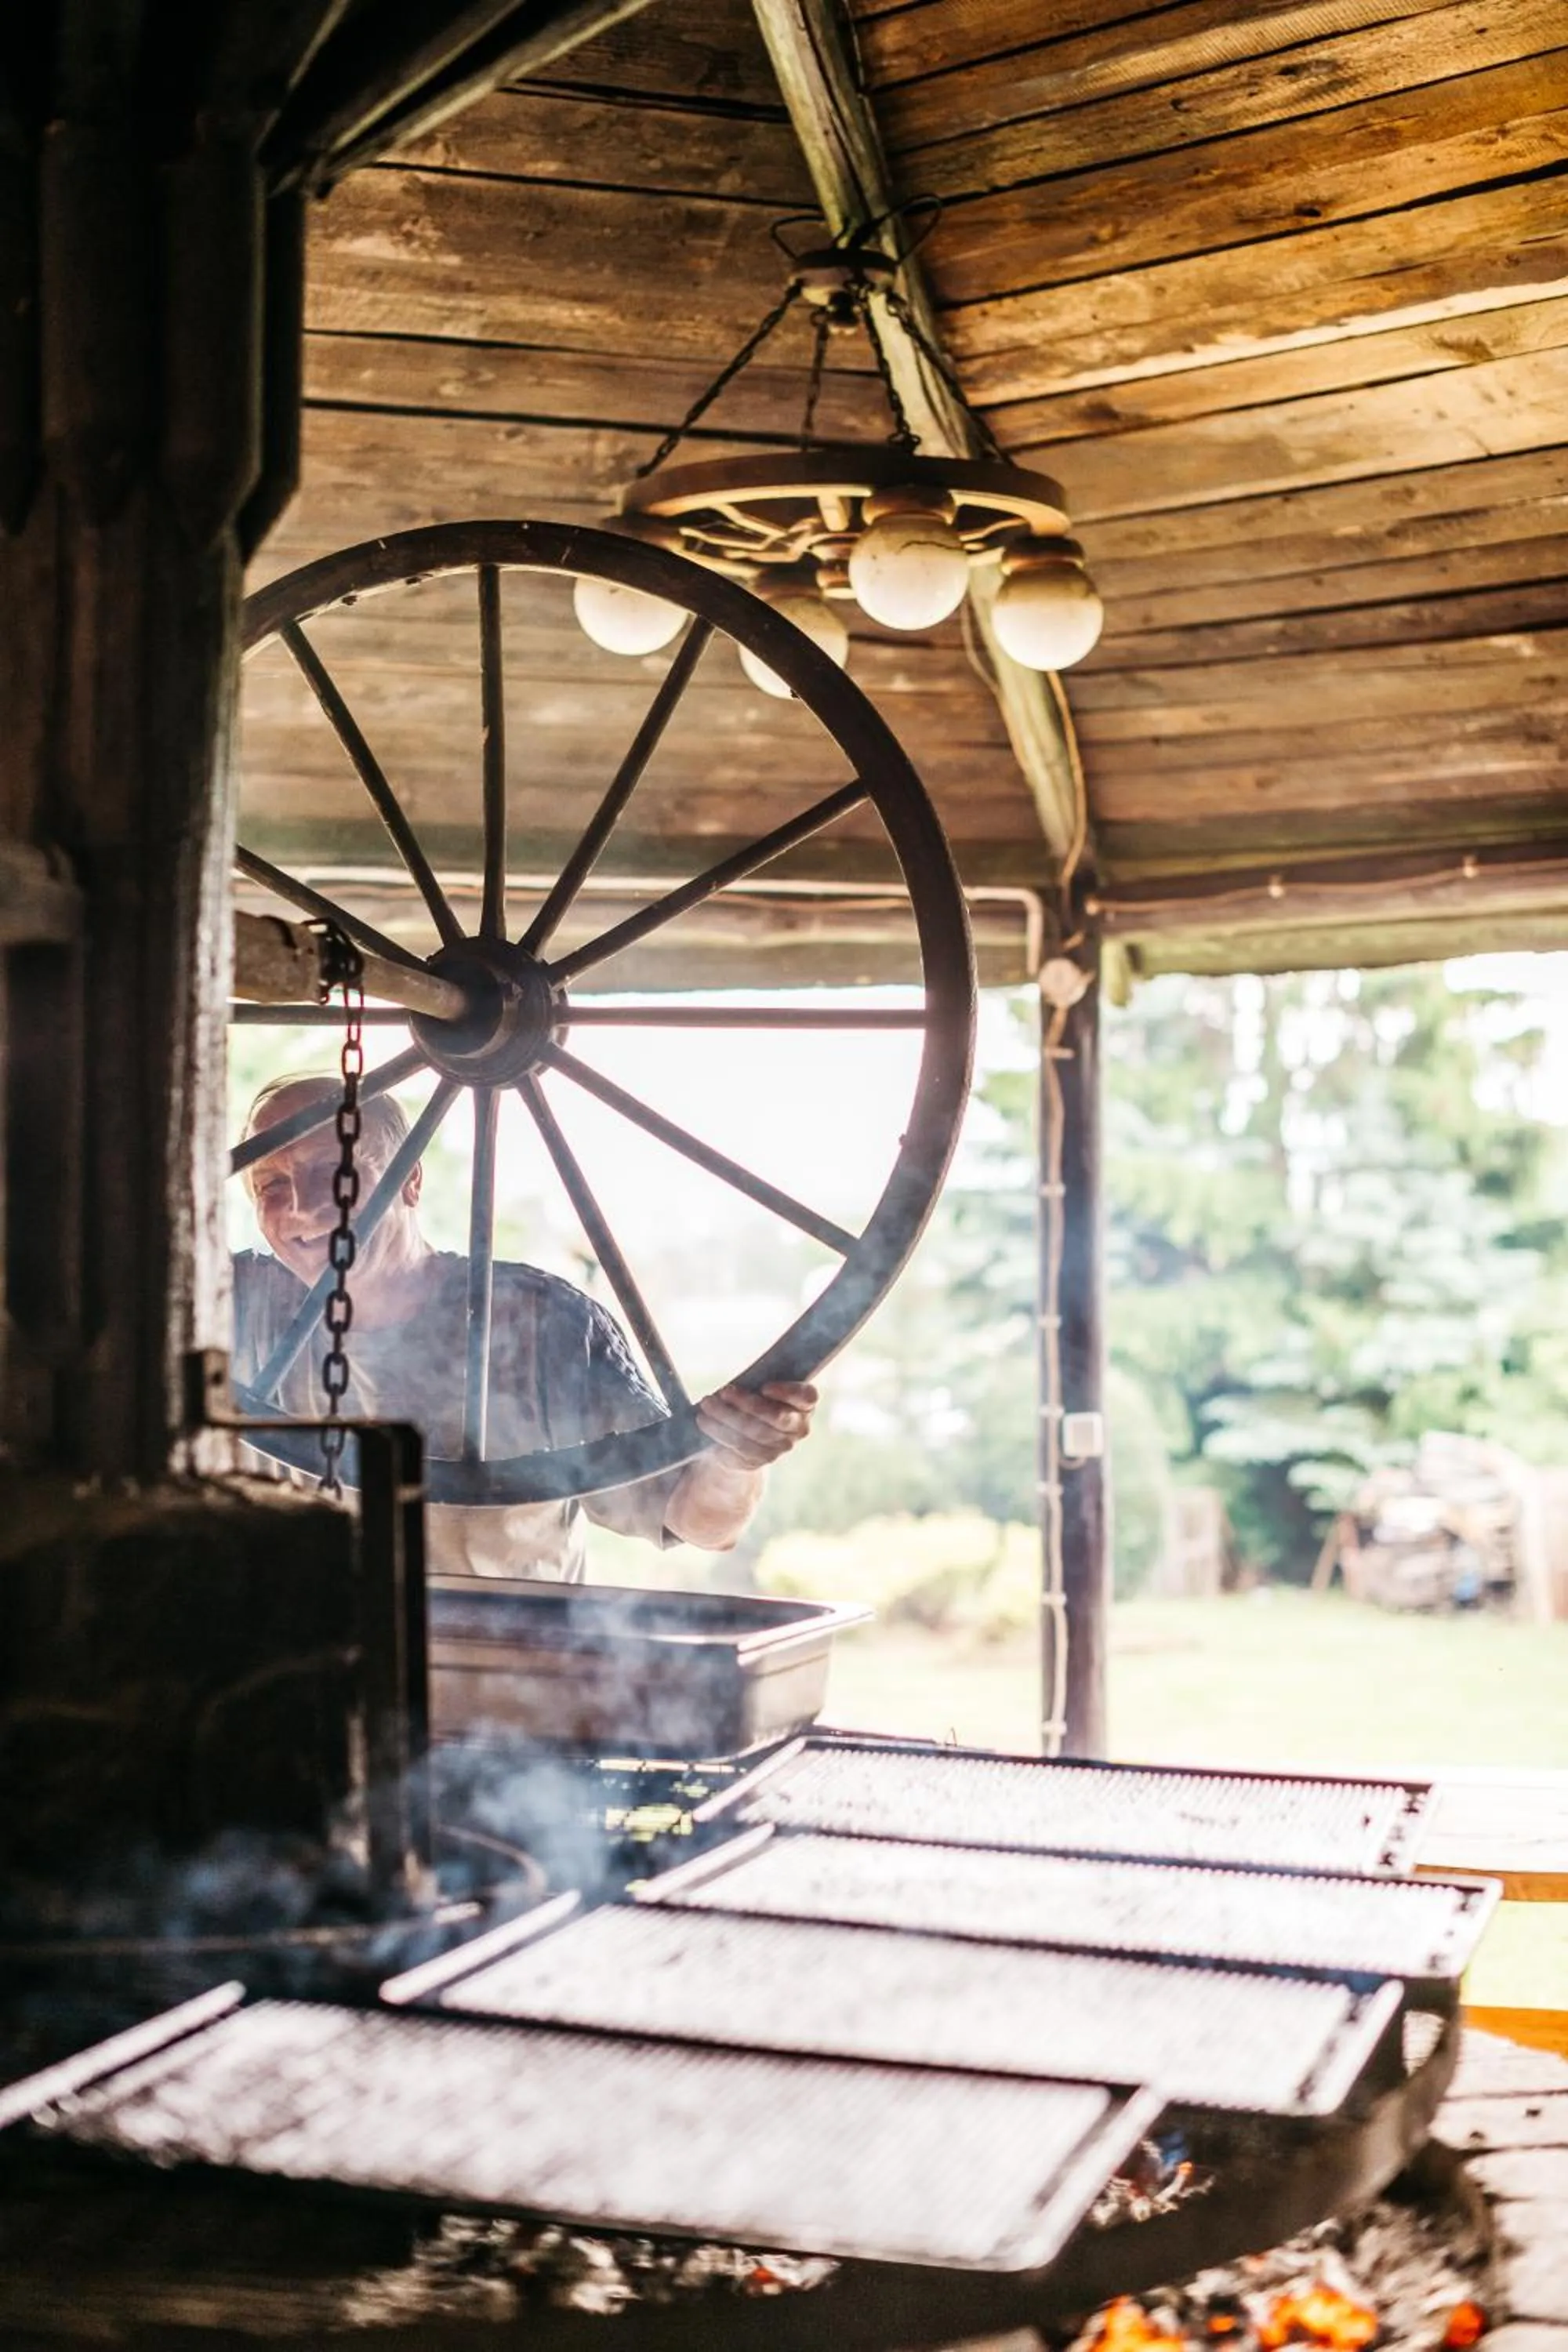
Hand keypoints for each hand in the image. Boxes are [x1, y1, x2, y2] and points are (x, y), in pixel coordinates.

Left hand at [694, 1380, 817, 1470]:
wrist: (747, 1434)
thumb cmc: (755, 1398)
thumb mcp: (760, 1387)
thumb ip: (758, 1380)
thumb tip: (740, 1375)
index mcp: (805, 1403)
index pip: (806, 1397)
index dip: (788, 1392)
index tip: (764, 1387)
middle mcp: (799, 1426)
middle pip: (776, 1416)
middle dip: (748, 1403)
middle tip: (723, 1391)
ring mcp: (783, 1445)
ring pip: (755, 1431)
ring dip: (727, 1416)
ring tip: (707, 1403)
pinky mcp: (763, 1458)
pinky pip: (741, 1445)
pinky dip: (720, 1431)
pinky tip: (704, 1421)